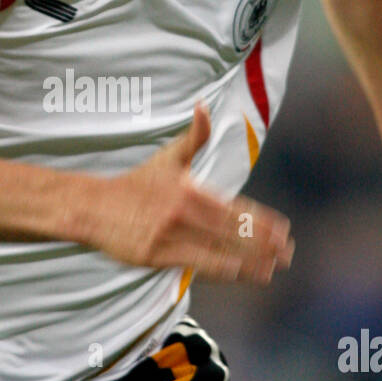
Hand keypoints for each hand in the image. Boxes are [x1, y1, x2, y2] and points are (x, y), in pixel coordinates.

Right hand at [93, 101, 294, 282]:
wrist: (93, 207)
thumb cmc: (135, 185)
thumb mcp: (167, 159)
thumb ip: (193, 137)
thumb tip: (204, 106)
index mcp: (190, 190)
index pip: (236, 208)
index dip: (262, 221)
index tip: (284, 229)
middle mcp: (183, 214)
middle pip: (233, 232)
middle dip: (264, 244)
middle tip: (288, 253)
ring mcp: (170, 237)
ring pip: (218, 252)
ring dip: (249, 263)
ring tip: (271, 270)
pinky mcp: (156, 257)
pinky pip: (195, 266)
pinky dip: (221, 271)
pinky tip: (240, 274)